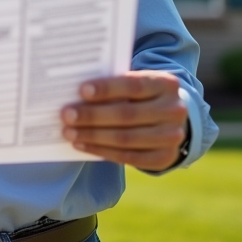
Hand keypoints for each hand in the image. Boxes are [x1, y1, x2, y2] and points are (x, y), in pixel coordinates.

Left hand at [60, 71, 188, 171]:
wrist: (170, 119)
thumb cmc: (143, 96)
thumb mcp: (138, 83)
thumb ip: (116, 85)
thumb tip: (78, 94)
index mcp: (167, 84)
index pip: (134, 86)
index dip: (107, 89)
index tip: (81, 90)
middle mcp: (174, 110)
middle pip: (127, 114)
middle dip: (93, 115)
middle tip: (67, 115)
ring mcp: (172, 137)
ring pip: (125, 138)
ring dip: (93, 135)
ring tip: (69, 132)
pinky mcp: (164, 157)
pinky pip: (128, 157)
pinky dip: (101, 151)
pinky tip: (82, 144)